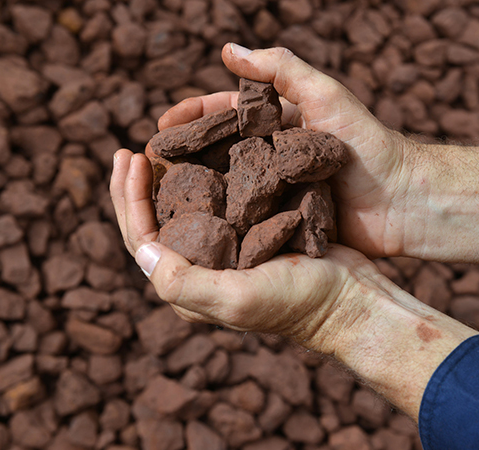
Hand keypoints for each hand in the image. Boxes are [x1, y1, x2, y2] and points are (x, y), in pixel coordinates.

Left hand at [111, 149, 386, 350]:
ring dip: (165, 181)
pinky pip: (216, 204)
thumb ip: (184, 282)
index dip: (129, 200)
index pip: (141, 241)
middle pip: (155, 225)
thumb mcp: (237, 297)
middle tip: (129, 151)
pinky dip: (203, 179)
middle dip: (136, 188)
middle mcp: (203, 270)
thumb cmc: (298, 300)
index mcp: (191, 288)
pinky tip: (201, 156)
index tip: (130, 158)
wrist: (350, 297)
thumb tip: (140, 251)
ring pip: (183, 213)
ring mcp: (228, 252)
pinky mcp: (252, 236)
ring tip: (157, 149)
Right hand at [149, 44, 419, 258]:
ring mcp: (276, 191)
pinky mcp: (282, 222)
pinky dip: (221, 223)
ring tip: (159, 200)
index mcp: (278, 122)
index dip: (190, 118)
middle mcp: (271, 155)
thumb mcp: (326, 95)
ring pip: (225, 187)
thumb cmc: (367, 145)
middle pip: (216, 151)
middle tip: (149, 168)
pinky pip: (245, 221)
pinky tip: (193, 230)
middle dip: (182, 157)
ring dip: (194, 192)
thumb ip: (281, 69)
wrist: (402, 202)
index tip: (159, 129)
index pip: (223, 114)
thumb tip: (226, 50)